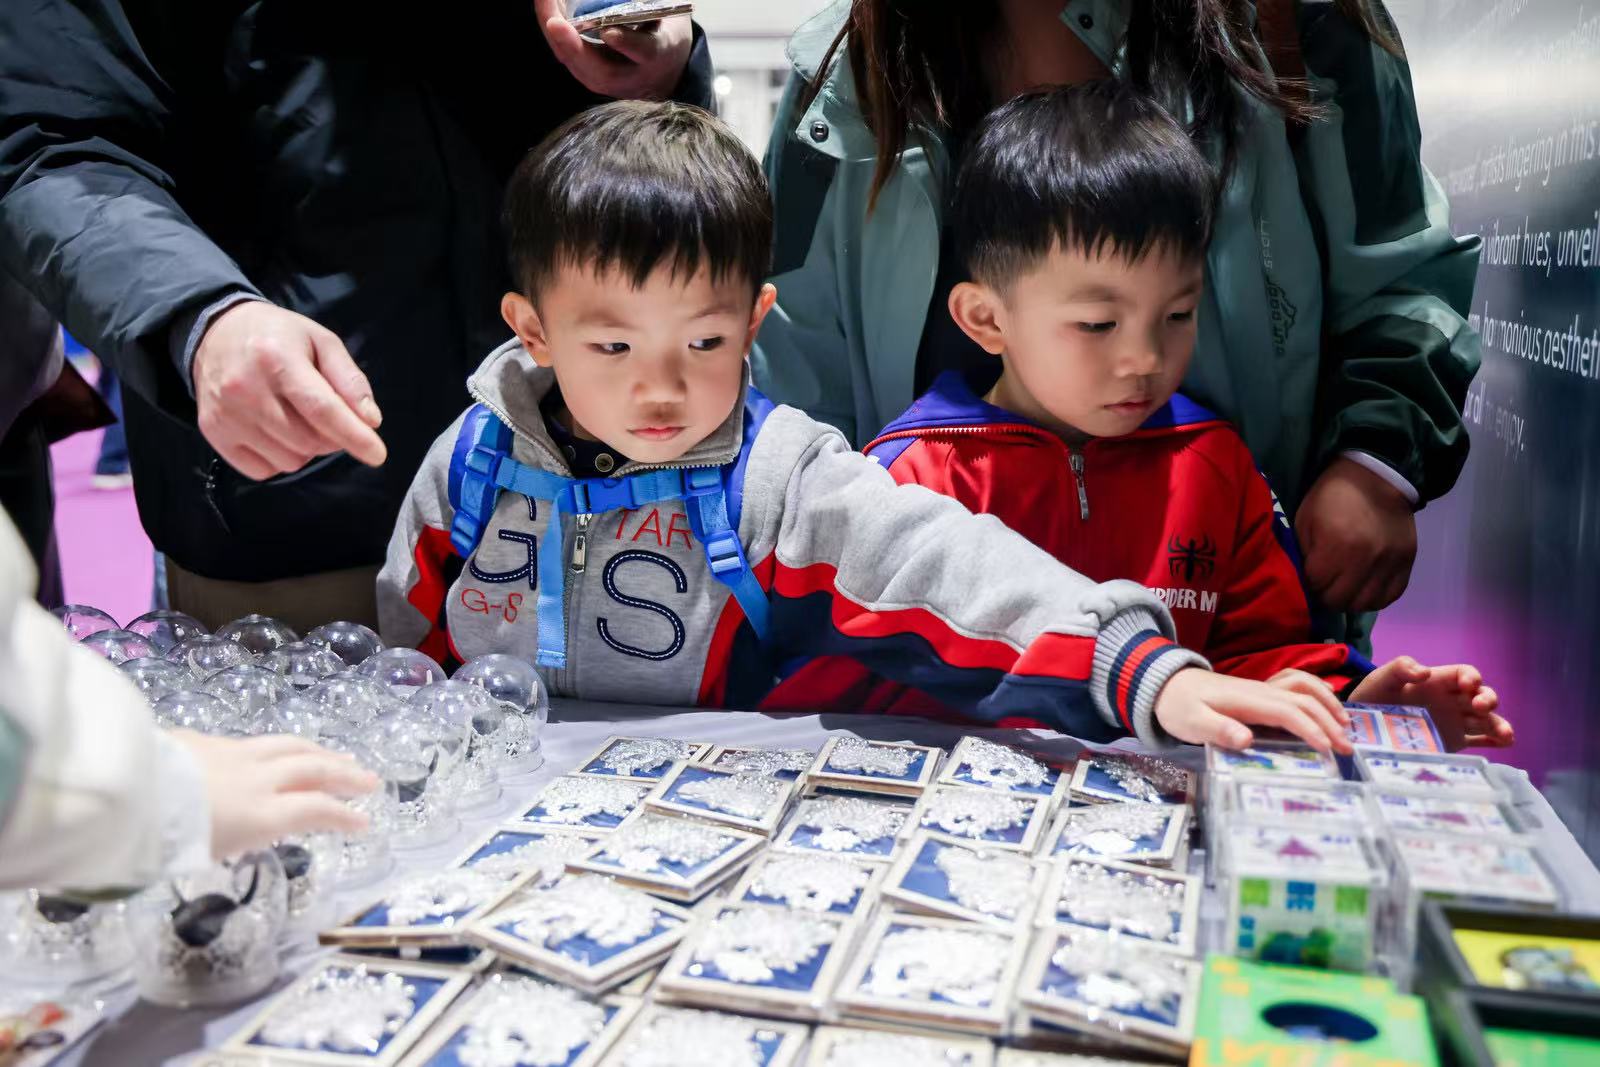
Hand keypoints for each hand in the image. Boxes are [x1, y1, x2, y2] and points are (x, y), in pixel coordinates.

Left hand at [172, 732, 379, 858]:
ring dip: (321, 752)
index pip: (316, 808)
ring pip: (289, 745)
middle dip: (346, 774)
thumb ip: (237, 838)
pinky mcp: (208, 741)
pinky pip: (256, 741)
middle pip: (313, 769)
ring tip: (339, 758)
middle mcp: (257, 779)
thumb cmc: (163, 836)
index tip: (365, 823)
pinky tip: (279, 750)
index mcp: (260, 812)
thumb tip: (254, 831)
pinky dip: (279, 747)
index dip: (344, 815)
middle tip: (370, 780)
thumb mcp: (208, 851)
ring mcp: (234, 754)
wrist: (127, 794)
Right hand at [192, 301, 386, 480]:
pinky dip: (280, 459)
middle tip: (329, 418)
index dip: (354, 436)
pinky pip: (263, 470)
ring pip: (289, 460)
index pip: (321, 409)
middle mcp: (245, 388)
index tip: (377, 454)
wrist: (217, 332)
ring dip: (307, 449)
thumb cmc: (279, 337)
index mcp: (276, 358)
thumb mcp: (321, 341)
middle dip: (332, 438)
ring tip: (299, 419)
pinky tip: (277, 432)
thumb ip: (349, 380)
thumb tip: (370, 421)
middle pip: (309, 440)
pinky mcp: (213, 432)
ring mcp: (225, 414)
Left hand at [535, 0, 693, 99]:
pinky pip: (567, 56)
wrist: (664, 73)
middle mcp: (631, 77)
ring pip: (576, 65)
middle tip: (554, 21)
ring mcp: (607, 81)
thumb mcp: (666, 16)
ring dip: (554, 35)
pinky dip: (554, 33)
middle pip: (600, 70)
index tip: (609, 32)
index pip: (645, 52)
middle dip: (573, 45)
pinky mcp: (588, 76)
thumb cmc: (663, 33)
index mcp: (657, 56)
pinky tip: (546, 10)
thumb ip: (647, 5)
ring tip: (543, 3)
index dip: (626, 42)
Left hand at [1154, 668, 1353, 753]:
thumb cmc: (1178, 706)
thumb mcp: (1191, 722)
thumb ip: (1218, 730)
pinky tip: (1327, 702)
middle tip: (1349, 749)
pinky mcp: (1259, 691)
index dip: (1311, 730)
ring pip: (1304, 690)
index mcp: (1247, 700)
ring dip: (1328, 704)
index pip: (1288, 713)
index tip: (1329, 749)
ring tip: (1346, 725)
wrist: (1165, 683)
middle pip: (1303, 702)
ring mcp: (1261, 688)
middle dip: (1329, 723)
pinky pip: (1296, 685)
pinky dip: (1316, 691)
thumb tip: (1248, 740)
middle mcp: (1260, 691)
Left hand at [1296, 456, 1416, 611]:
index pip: (1316, 585)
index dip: (1308, 583)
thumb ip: (1304, 554)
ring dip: (1349, 600)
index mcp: (1337, 545)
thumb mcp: (1305, 519)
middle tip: (1324, 583)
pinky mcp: (1407, 563)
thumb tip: (1305, 582)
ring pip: (1365, 604)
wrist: (1377, 477)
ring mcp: (1389, 563)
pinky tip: (1364, 586)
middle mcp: (1366, 559)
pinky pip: (1390, 597)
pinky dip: (1374, 597)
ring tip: (1344, 586)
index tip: (1309, 575)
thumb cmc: (1333, 496)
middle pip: (1340, 600)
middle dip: (1326, 595)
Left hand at [1351, 655, 1513, 749]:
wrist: (1365, 724)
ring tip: (1505, 735)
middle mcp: (1453, 700)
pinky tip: (1505, 744)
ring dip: (1499, 725)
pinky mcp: (1454, 742)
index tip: (1469, 684)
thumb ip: (1400, 668)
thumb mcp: (1383, 678)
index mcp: (1439, 681)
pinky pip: (1480, 741)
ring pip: (1487, 721)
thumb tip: (1424, 673)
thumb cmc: (1376, 694)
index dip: (1471, 677)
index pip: (1465, 674)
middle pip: (1482, 696)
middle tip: (1481, 707)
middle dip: (1488, 699)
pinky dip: (1494, 742)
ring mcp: (1456, 722)